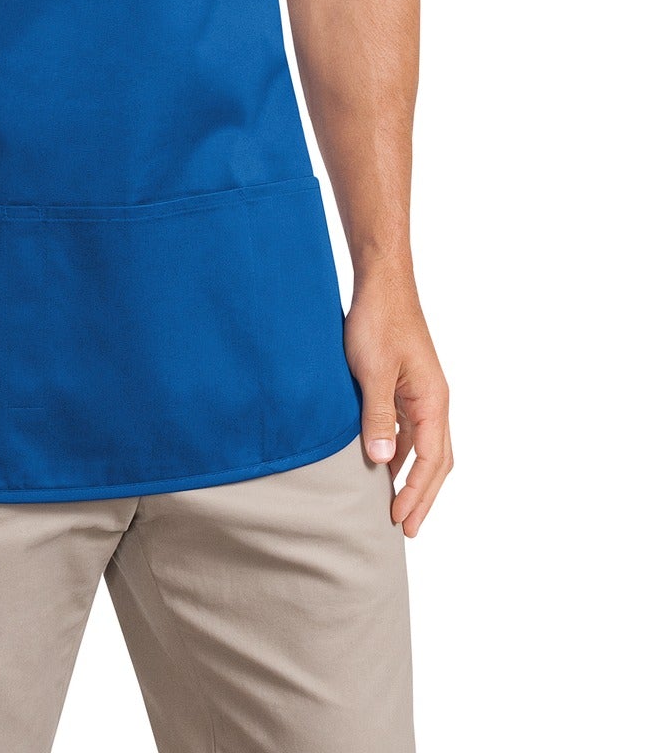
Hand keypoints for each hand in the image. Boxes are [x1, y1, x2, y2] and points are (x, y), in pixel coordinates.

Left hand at [343, 269, 452, 536]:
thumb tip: (381, 462)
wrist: (381, 281)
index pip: (431, 461)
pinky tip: (381, 462)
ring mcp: (421, 392)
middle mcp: (433, 400)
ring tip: (393, 503)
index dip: (417, 494)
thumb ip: (377, 417)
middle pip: (436, 460)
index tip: (401, 521)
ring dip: (410, 474)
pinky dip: (399, 450)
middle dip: (421, 494)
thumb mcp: (372, 371)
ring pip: (422, 445)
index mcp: (433, 401)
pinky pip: (408, 428)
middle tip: (404, 527)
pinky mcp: (406, 383)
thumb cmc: (379, 320)